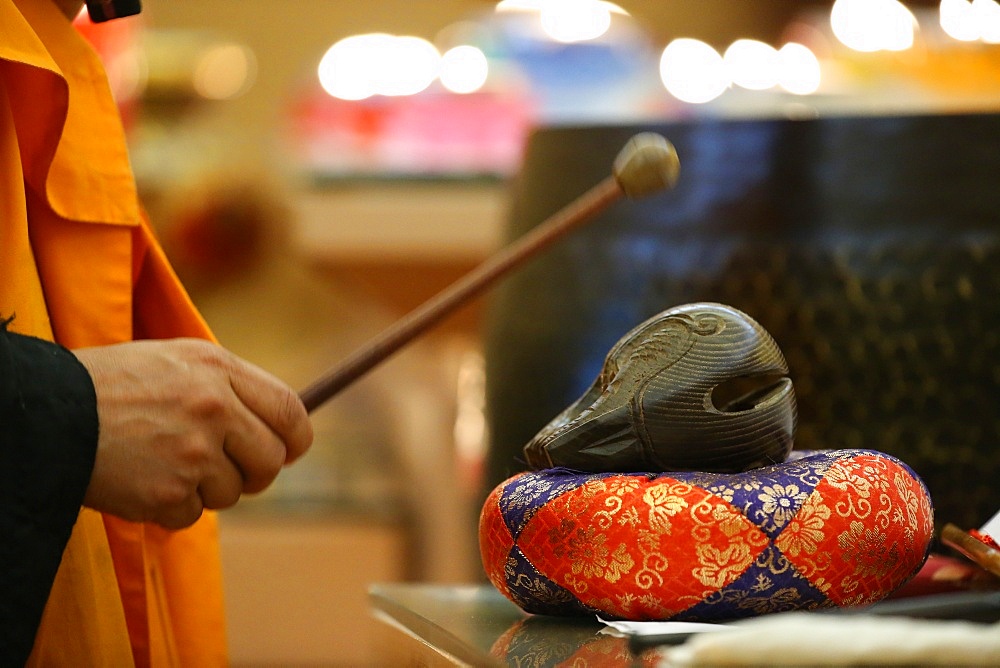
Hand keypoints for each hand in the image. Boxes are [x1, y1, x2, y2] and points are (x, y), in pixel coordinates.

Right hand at [73, 338, 312, 528]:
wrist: (46, 412)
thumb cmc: (112, 384)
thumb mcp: (177, 360)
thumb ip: (229, 386)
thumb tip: (277, 424)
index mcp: (219, 370)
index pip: (290, 411)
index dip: (295, 438)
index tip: (289, 451)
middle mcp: (214, 408)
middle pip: (271, 460)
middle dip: (254, 472)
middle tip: (226, 469)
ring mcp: (192, 453)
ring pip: (232, 493)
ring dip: (205, 489)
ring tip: (164, 463)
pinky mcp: (167, 493)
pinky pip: (193, 516)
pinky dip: (172, 508)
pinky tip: (143, 480)